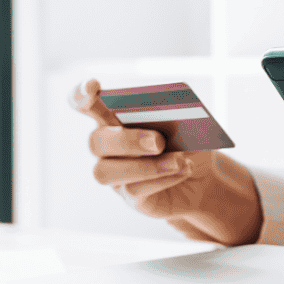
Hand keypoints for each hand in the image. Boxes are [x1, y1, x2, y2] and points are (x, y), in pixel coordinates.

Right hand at [70, 79, 262, 245]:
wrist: (202, 176)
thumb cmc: (186, 142)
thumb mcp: (186, 124)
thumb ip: (171, 114)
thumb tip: (168, 111)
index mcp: (114, 118)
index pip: (84, 102)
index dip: (81, 94)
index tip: (92, 86)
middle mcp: (107, 146)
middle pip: (96, 141)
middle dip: (126, 140)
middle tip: (158, 141)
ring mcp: (115, 174)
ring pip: (106, 171)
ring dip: (145, 166)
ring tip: (178, 161)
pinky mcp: (130, 197)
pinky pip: (134, 190)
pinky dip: (162, 178)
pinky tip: (184, 169)